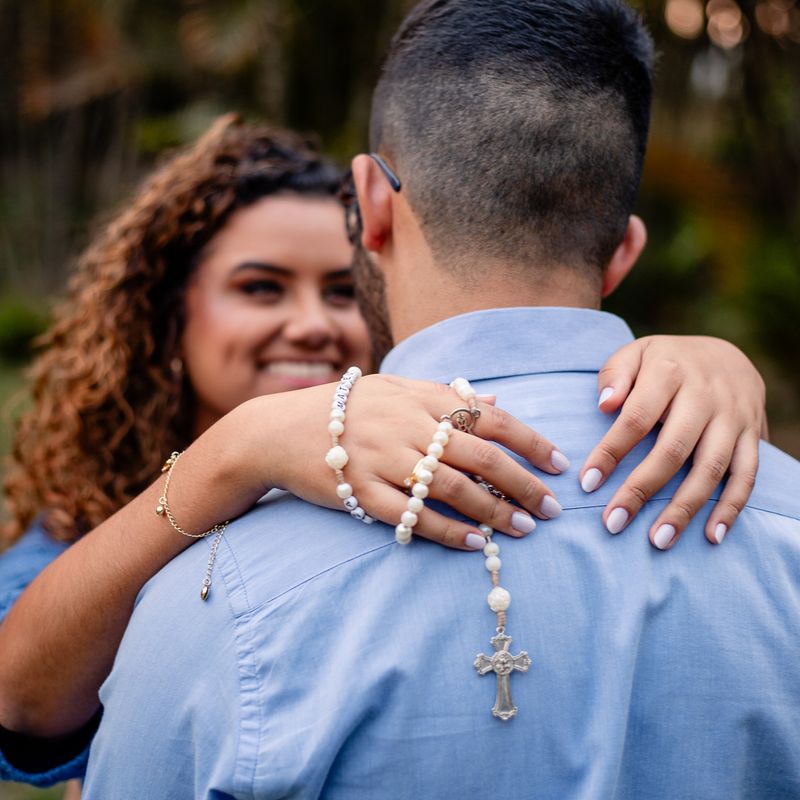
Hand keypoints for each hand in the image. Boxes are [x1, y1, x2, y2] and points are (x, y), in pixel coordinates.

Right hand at [259, 374, 568, 548]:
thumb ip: (447, 396)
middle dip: (522, 484)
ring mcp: (383, 460)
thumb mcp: (397, 388)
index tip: (558, 465)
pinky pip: (410, 515)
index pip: (489, 419)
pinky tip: (473, 544)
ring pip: (450, 488)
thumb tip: (497, 404)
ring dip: (493, 512)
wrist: (280, 429)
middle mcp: (406, 426)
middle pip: (479, 457)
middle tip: (552, 508)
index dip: (529, 442)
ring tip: (523, 529)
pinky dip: (445, 530)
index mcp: (421, 398)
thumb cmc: (348, 407)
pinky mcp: (360, 491)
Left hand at [579, 336, 765, 548]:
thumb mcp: (636, 352)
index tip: (587, 483)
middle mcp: (705, 395)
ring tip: (658, 539)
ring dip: (685, 507)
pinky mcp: (752, 435)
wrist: (726, 353)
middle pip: (672, 449)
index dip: (611, 452)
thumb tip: (604, 404)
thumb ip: (615, 374)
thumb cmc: (665, 361)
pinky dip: (731, 508)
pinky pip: (747, 475)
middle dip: (642, 489)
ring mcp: (732, 417)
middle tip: (613, 523)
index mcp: (669, 372)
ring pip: (711, 468)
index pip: (635, 418)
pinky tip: (711, 536)